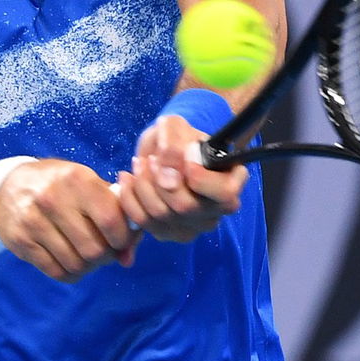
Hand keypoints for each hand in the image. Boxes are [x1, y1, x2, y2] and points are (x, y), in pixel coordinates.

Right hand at [0, 159, 140, 282]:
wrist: (7, 186)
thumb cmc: (60, 186)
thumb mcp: (88, 186)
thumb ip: (116, 215)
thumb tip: (128, 258)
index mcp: (78, 180)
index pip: (112, 221)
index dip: (123, 239)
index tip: (121, 240)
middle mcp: (54, 199)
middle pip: (95, 250)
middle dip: (106, 257)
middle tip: (103, 251)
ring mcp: (34, 221)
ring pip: (76, 264)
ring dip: (88, 267)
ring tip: (86, 255)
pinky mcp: (21, 241)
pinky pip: (56, 272)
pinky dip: (70, 273)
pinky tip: (70, 261)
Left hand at [118, 114, 247, 243]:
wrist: (162, 152)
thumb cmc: (177, 139)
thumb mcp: (175, 127)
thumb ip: (173, 143)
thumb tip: (168, 172)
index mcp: (231, 182)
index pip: (224, 193)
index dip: (198, 176)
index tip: (183, 155)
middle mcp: (217, 210)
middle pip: (185, 206)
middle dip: (159, 179)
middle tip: (150, 159)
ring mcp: (194, 227)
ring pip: (161, 215)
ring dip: (143, 186)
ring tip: (139, 164)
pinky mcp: (169, 233)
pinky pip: (144, 222)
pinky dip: (130, 198)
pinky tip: (128, 179)